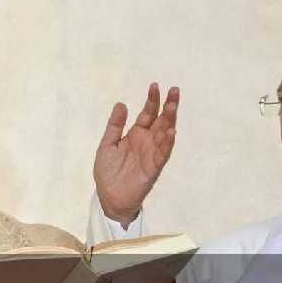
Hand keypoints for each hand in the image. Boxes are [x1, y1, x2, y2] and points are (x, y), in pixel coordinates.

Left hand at [93, 83, 179, 224]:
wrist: (109, 197)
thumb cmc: (108, 171)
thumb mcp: (107, 145)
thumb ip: (115, 126)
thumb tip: (121, 104)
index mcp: (136, 135)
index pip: (148, 114)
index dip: (152, 101)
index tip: (155, 85)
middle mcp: (147, 142)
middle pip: (161, 120)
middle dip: (168, 106)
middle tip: (174, 90)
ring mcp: (152, 154)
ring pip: (164, 134)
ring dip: (170, 121)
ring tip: (173, 106)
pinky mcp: (153, 168)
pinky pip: (162, 154)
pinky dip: (167, 144)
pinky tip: (171, 132)